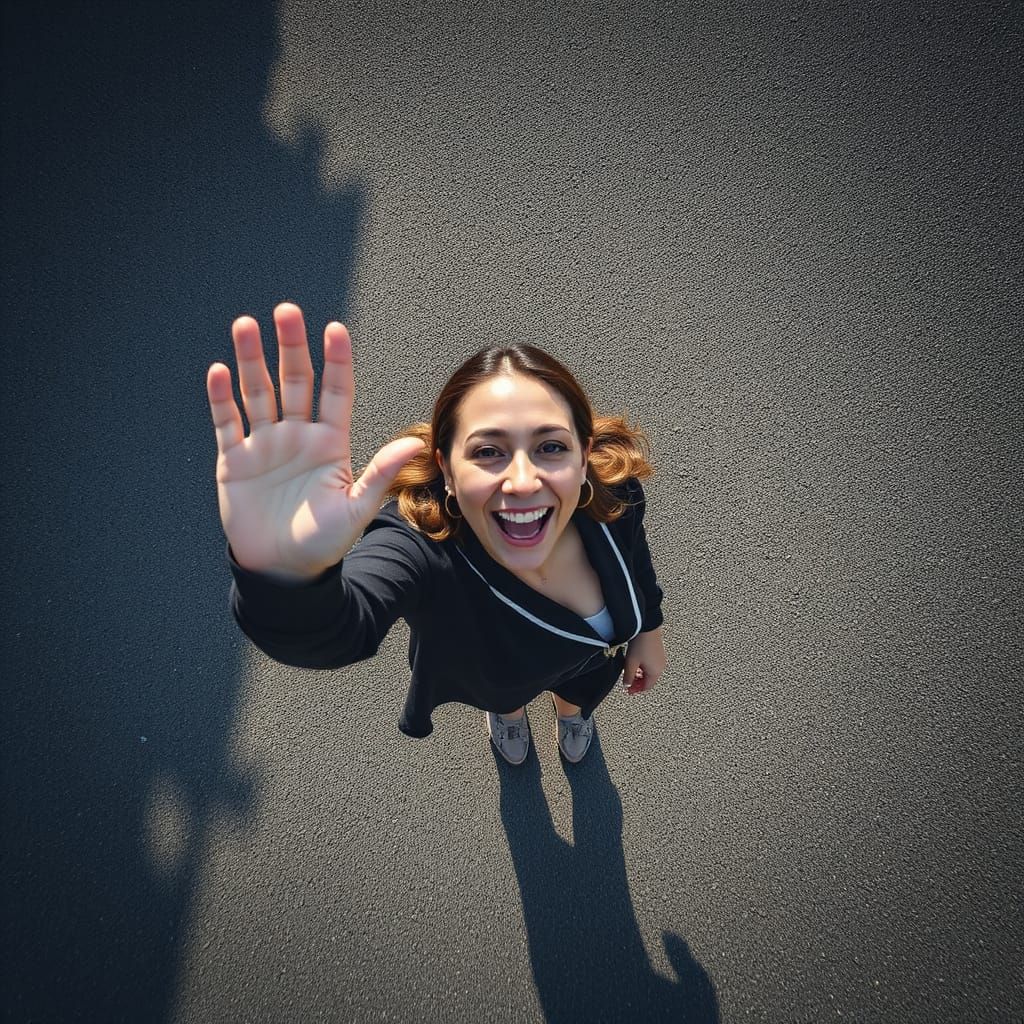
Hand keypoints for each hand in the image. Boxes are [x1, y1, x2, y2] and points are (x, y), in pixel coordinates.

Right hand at [206, 303, 424, 580]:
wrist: (283, 571)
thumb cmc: (324, 543)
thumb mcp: (357, 509)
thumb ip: (380, 473)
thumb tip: (416, 443)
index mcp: (330, 443)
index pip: (335, 392)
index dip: (335, 361)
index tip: (335, 329)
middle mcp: (298, 435)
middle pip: (294, 381)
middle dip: (291, 347)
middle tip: (287, 311)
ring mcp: (265, 444)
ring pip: (257, 392)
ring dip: (251, 359)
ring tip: (246, 325)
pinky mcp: (234, 459)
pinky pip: (228, 422)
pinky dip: (222, 398)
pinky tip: (220, 370)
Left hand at [622, 627, 666, 695]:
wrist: (647, 627)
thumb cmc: (640, 644)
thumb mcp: (630, 663)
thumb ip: (628, 676)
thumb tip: (627, 685)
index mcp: (656, 672)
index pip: (647, 687)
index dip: (636, 690)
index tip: (628, 690)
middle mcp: (661, 666)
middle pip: (649, 680)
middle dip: (638, 682)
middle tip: (629, 681)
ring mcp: (661, 658)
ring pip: (650, 672)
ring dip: (641, 674)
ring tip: (631, 671)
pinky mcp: (659, 651)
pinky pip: (652, 664)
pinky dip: (644, 667)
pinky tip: (637, 663)